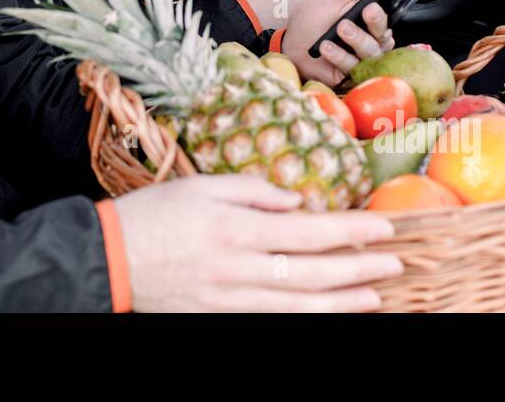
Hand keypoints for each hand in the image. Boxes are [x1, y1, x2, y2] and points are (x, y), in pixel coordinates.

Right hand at [115, 175, 402, 311]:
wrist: (109, 260)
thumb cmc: (153, 215)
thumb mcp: (201, 185)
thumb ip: (252, 190)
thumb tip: (297, 202)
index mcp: (236, 228)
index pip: (309, 231)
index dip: (351, 229)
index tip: (383, 226)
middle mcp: (239, 268)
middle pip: (313, 272)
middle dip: (359, 267)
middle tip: (394, 262)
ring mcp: (232, 299)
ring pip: (299, 304)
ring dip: (342, 300)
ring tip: (374, 294)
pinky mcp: (221, 317)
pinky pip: (273, 319)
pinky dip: (305, 316)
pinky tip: (327, 311)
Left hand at [282, 0, 423, 85]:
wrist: (290, 43)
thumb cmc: (312, 18)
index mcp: (370, 10)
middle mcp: (371, 33)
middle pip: (386, 29)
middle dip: (378, 20)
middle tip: (368, 10)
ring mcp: (363, 53)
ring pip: (372, 49)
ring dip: (356, 37)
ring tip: (340, 28)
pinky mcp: (352, 71)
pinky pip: (353, 65)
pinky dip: (339, 54)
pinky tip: (327, 46)